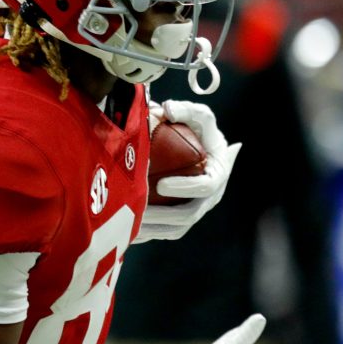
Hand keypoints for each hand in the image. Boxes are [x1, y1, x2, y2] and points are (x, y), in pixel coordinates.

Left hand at [137, 100, 241, 242]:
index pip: (206, 186)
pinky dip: (148, 234)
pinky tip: (125, 233)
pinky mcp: (182, 219)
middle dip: (163, 215)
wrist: (200, 148)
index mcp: (217, 174)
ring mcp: (197, 210)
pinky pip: (164, 231)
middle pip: (189, 214)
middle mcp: (211, 197)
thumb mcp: (200, 116)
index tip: (161, 184)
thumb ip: (187, 110)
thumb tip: (168, 109)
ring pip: (175, 228)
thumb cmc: (199, 131)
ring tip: (128, 225)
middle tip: (137, 210)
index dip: (185, 188)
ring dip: (152, 229)